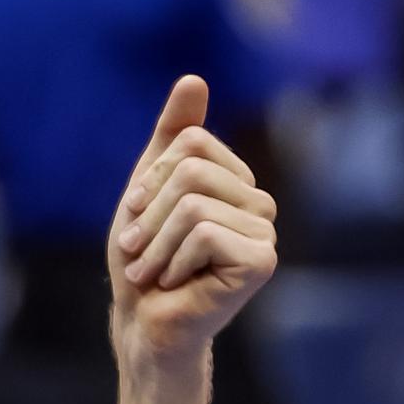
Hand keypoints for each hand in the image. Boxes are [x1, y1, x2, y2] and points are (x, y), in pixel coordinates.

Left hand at [109, 75, 277, 370]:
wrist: (143, 324)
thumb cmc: (143, 263)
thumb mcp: (145, 191)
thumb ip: (169, 138)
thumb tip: (193, 79)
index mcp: (234, 181)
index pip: (190, 142)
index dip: (150, 182)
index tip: (138, 219)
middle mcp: (258, 202)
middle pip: (191, 171)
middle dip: (149, 215)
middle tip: (141, 252)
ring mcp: (265, 232)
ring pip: (194, 204)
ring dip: (156, 244)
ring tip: (154, 272)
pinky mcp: (261, 261)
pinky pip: (204, 233)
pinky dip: (174, 261)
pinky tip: (177, 284)